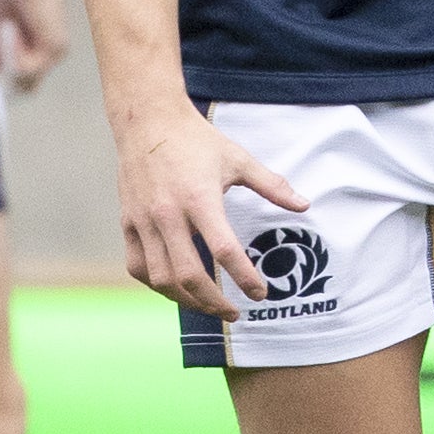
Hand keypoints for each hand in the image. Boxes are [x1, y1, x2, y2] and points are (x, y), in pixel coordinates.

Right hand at [0, 0, 71, 92]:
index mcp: (38, 50)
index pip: (23, 83)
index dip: (2, 86)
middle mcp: (51, 55)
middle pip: (25, 88)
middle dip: (3, 81)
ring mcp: (56, 52)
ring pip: (24, 81)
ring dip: (6, 57)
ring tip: (4, 28)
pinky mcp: (55, 47)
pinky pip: (26, 67)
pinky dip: (12, 52)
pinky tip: (9, 28)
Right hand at [111, 101, 308, 315]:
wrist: (147, 120)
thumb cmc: (196, 141)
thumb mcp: (239, 159)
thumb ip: (272, 185)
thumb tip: (305, 205)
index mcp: (200, 198)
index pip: (224, 249)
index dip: (244, 277)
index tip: (260, 293)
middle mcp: (168, 213)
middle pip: (189, 275)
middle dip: (214, 303)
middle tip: (234, 313)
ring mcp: (144, 220)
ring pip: (162, 278)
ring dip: (186, 300)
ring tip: (208, 306)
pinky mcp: (128, 223)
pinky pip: (137, 266)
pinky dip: (156, 285)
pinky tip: (175, 290)